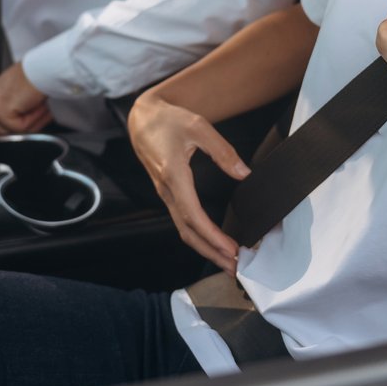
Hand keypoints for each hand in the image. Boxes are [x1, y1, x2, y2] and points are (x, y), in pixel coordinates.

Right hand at [126, 91, 249, 273]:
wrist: (142, 118)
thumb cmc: (168, 120)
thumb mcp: (198, 126)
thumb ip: (222, 151)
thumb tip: (243, 173)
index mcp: (173, 175)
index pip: (193, 215)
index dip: (212, 236)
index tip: (230, 249)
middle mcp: (167, 190)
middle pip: (187, 232)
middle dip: (211, 253)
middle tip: (234, 267)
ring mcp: (166, 194)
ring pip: (184, 230)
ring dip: (205, 248)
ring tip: (227, 260)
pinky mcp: (168, 193)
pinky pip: (182, 221)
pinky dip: (199, 237)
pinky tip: (212, 242)